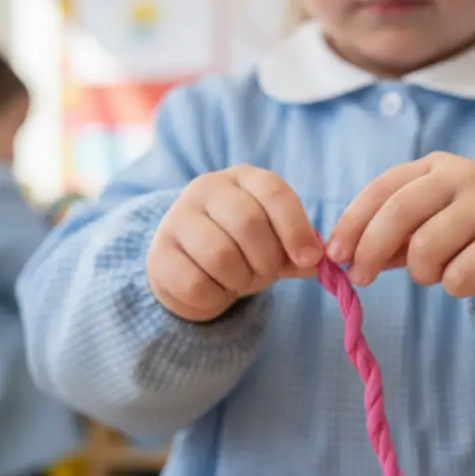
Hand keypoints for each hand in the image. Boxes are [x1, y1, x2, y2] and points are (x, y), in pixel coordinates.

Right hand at [147, 165, 321, 321]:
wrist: (190, 269)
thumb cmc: (242, 250)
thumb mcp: (275, 244)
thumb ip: (298, 251)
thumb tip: (315, 260)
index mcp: (243, 178)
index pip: (274, 192)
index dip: (296, 228)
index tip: (310, 258)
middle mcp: (206, 189)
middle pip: (249, 223)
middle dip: (267, 260)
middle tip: (265, 273)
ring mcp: (177, 219)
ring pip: (221, 256)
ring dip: (240, 280)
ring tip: (239, 280)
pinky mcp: (159, 255)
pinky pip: (197, 284)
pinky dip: (216, 297)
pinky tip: (215, 291)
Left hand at [328, 153, 474, 303]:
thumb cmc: (464, 238)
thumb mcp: (422, 229)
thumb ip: (384, 239)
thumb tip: (339, 257)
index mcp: (435, 166)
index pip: (382, 189)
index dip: (352, 223)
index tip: (333, 255)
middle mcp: (463, 175)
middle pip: (400, 211)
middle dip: (370, 249)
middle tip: (359, 278)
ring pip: (427, 247)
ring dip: (420, 273)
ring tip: (434, 275)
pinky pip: (459, 274)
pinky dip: (452, 287)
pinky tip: (464, 280)